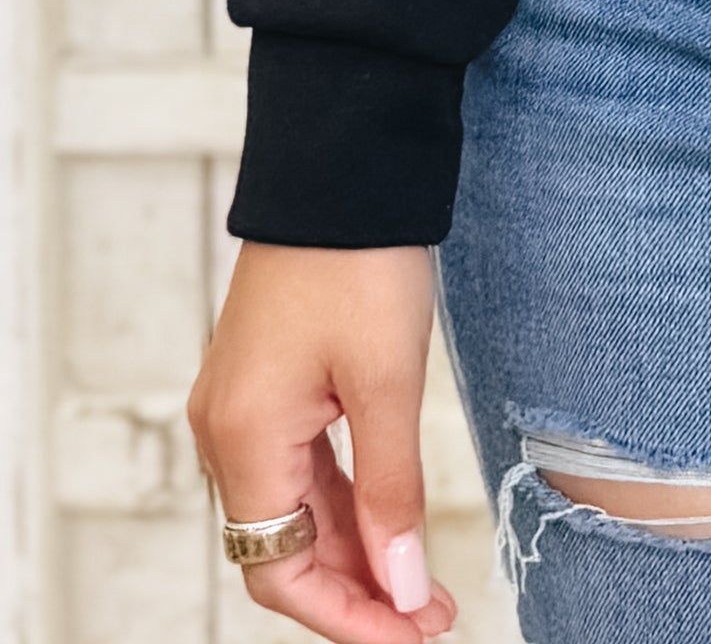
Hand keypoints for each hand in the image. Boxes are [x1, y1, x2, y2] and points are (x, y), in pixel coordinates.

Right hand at [188, 242, 455, 638]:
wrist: (340, 166)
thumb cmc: (359, 263)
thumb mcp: (387, 382)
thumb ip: (391, 492)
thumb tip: (400, 587)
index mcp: (244, 438)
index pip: (280, 573)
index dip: (346, 616)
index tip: (410, 634)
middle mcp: (228, 430)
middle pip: (285, 548)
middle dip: (357, 591)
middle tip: (430, 615)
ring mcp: (243, 404)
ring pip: (296, 509)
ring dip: (356, 549)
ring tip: (421, 581)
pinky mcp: (268, 380)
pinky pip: (301, 466)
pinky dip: (346, 499)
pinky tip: (391, 519)